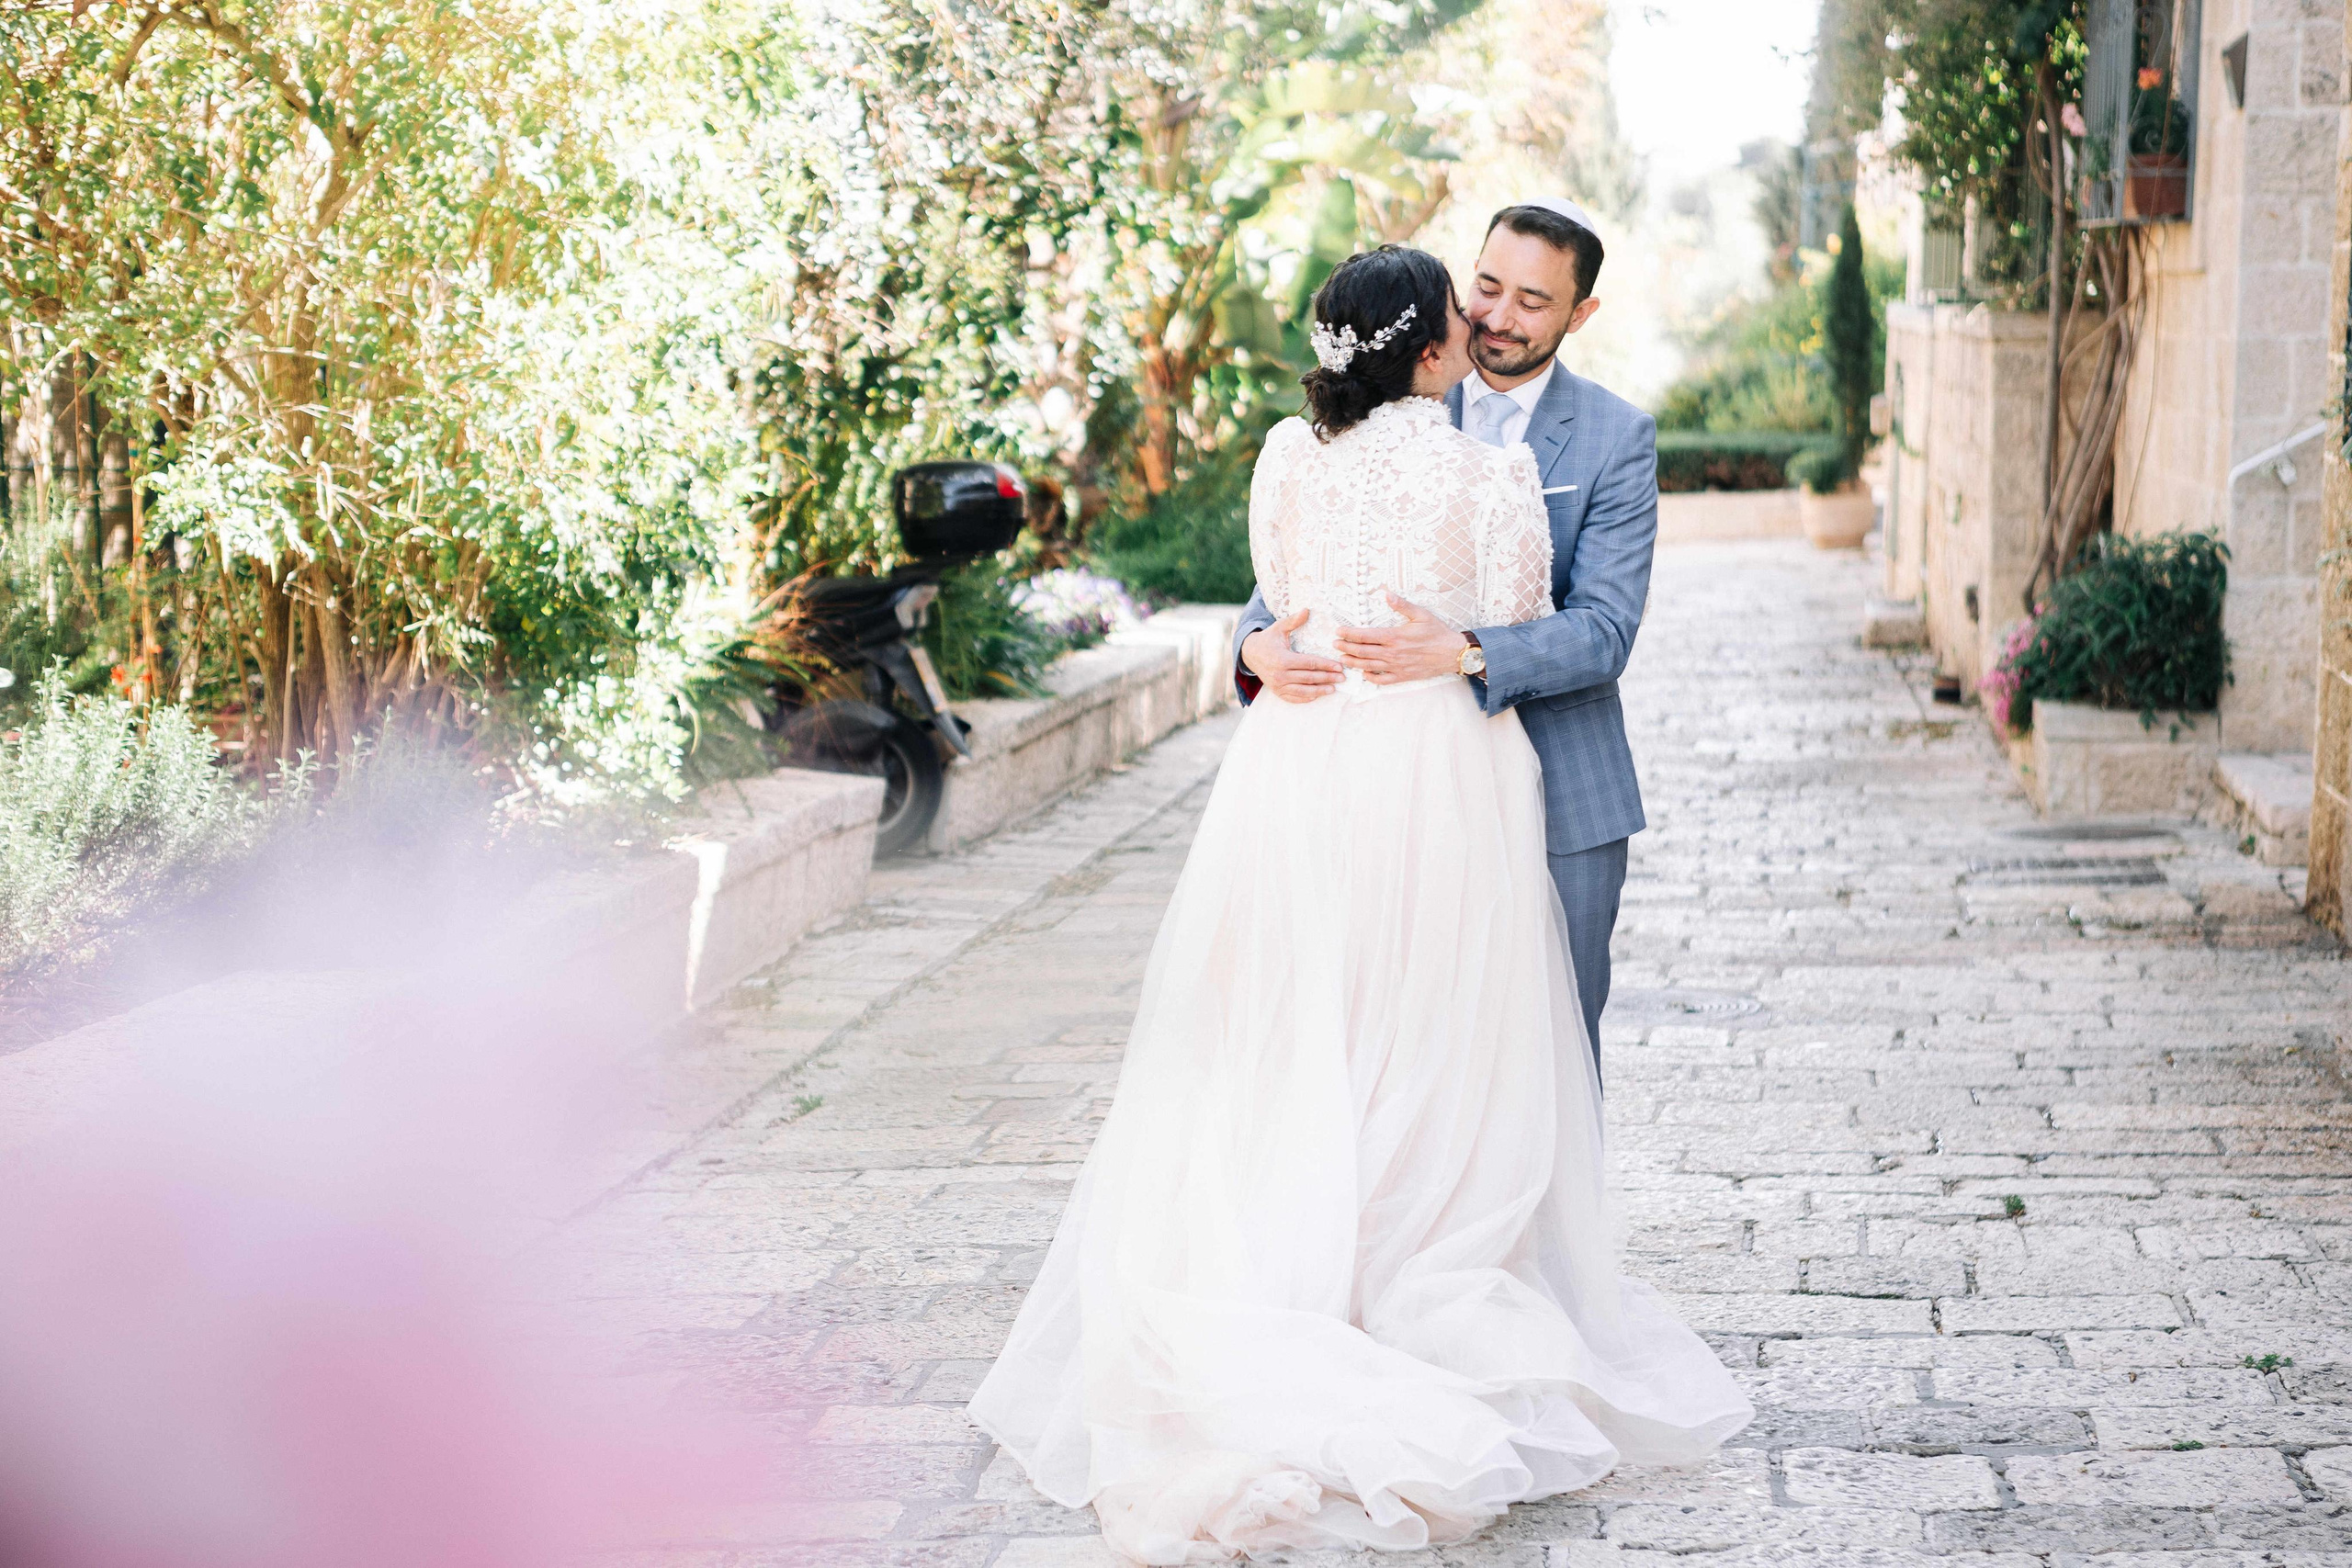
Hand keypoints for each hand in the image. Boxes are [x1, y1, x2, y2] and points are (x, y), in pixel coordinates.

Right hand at [1241, 608, 1342, 702]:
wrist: (1250, 654)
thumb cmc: (1268, 639)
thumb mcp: (1279, 628)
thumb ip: (1293, 621)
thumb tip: (1307, 610)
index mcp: (1282, 659)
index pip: (1309, 663)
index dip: (1325, 665)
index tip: (1338, 666)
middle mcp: (1279, 674)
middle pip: (1308, 678)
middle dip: (1327, 678)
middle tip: (1342, 677)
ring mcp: (1277, 685)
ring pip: (1302, 691)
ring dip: (1319, 691)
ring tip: (1333, 689)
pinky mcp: (1276, 691)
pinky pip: (1293, 698)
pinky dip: (1305, 698)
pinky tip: (1316, 695)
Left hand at [1334, 592, 1468, 683]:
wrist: (1452, 653)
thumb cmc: (1437, 632)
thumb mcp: (1421, 614)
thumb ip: (1402, 605)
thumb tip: (1387, 594)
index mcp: (1394, 636)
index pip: (1365, 635)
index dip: (1349, 633)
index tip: (1338, 631)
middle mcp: (1392, 653)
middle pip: (1362, 651)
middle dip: (1346, 647)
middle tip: (1334, 644)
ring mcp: (1396, 666)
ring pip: (1368, 666)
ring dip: (1353, 662)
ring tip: (1342, 658)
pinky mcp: (1402, 676)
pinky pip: (1382, 680)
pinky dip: (1371, 677)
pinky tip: (1364, 673)